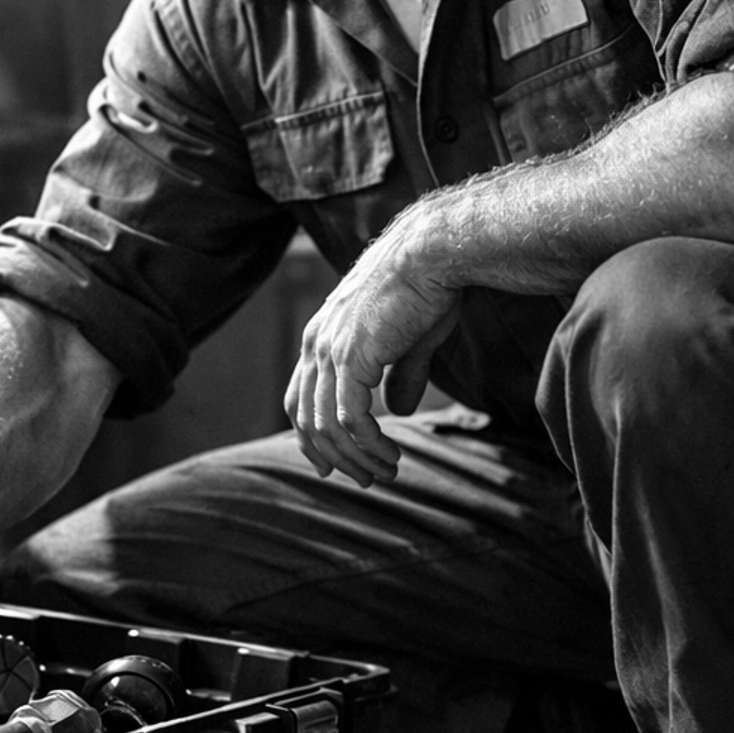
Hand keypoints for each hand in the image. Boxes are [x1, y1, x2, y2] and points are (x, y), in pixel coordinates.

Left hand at [285, 222, 459, 485]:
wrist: (434, 252)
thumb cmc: (428, 286)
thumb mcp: (410, 339)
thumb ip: (400, 376)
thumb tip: (399, 410)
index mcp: (322, 334)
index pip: (299, 397)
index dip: (310, 436)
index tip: (331, 464)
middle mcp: (316, 344)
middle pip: (307, 419)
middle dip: (334, 458)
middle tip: (366, 481)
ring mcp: (330, 351)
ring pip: (328, 427)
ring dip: (357, 458)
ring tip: (387, 473)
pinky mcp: (352, 358)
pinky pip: (351, 420)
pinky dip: (370, 446)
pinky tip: (391, 456)